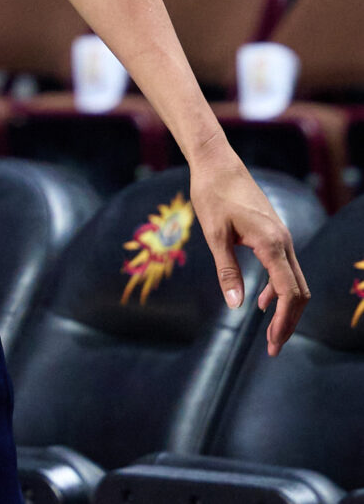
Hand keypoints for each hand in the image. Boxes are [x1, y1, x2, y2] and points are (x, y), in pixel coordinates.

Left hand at [188, 147, 309, 355]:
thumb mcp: (214, 234)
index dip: (284, 321)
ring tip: (270, 331)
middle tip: (273, 346)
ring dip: (285, 306)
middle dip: (289, 321)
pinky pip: (285, 268)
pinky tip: (263, 300)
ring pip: (294, 280)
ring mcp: (282, 237)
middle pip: (298, 291)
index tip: (273, 343)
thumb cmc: (212, 195)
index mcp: (271, 244)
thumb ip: (226, 270)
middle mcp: (283, 242)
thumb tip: (235, 304)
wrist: (218, 164)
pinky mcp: (275, 234)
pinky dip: (278, 288)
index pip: (288, 292)